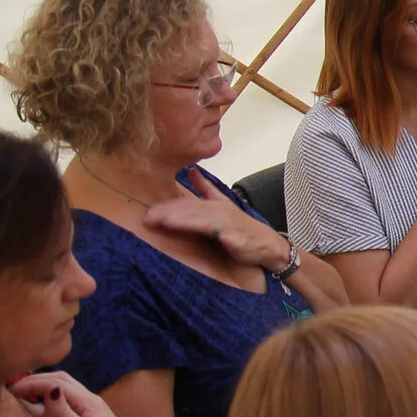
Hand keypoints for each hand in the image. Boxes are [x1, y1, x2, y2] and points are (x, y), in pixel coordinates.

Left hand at [141, 174, 291, 271]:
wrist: (269, 246)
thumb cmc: (245, 229)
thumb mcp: (224, 205)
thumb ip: (206, 189)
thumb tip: (191, 171)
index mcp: (214, 205)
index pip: (187, 204)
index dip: (168, 207)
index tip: (149, 211)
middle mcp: (219, 210)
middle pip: (190, 209)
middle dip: (168, 212)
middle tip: (147, 216)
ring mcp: (227, 223)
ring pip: (199, 218)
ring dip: (180, 219)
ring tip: (161, 221)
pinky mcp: (233, 236)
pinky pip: (215, 231)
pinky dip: (203, 228)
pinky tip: (193, 231)